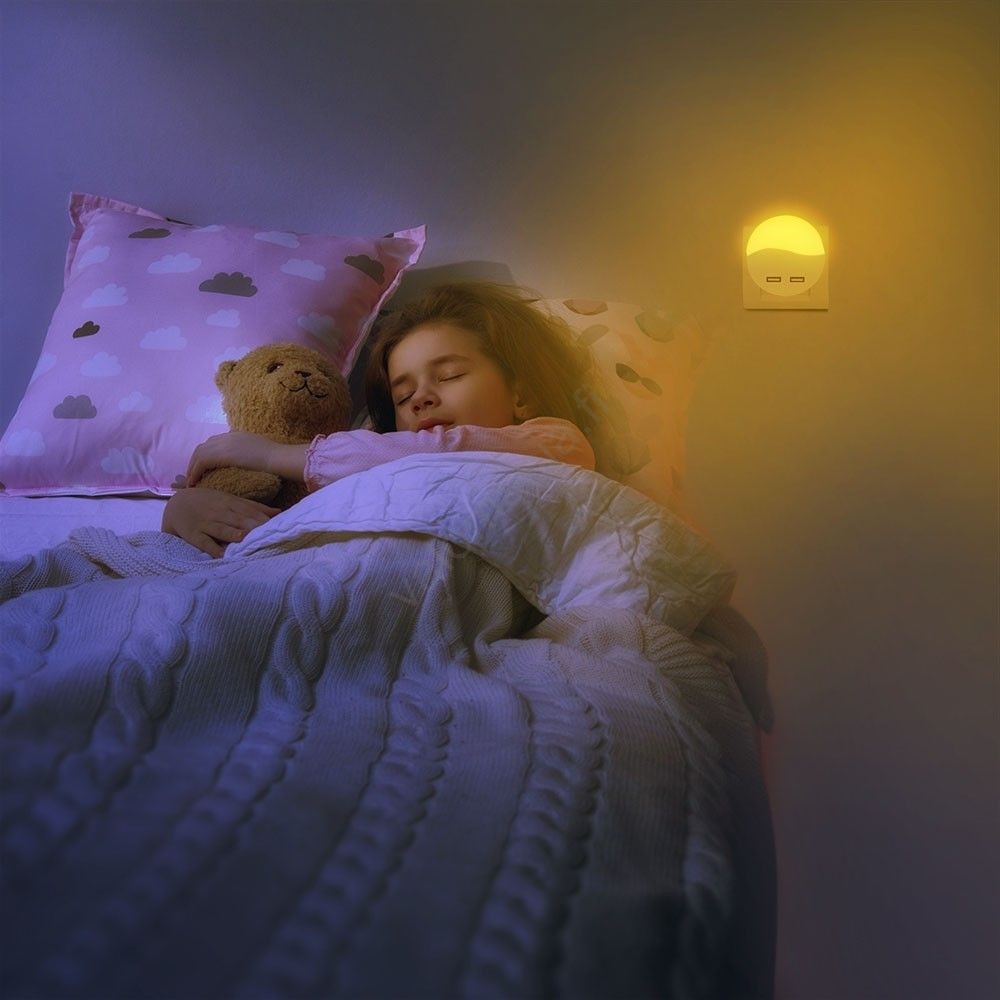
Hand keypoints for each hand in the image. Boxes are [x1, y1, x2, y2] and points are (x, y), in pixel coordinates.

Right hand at [162, 487, 279, 557]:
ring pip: (221, 529)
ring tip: (244, 539)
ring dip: (232, 533)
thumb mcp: (230, 500)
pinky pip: (204, 542)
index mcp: (229, 502)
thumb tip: (278, 512)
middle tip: (264, 533)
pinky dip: (212, 548)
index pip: (248, 510)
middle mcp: (218, 512)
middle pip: (237, 519)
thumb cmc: (209, 503)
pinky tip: (221, 555)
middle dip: (250, 525)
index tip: (275, 525)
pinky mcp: (193, 534)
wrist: (176, 504)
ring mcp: (205, 523)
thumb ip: (253, 506)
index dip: (261, 517)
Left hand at [186, 432, 278, 485]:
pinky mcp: (221, 455)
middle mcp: (227, 437)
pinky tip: (194, 482)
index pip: (214, 442)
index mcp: (236, 435)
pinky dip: (195, 472)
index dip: (206, 454)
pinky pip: (201, 463)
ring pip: (199, 454)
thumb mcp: (260, 450)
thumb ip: (249, 451)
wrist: (278, 458)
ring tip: (192, 481)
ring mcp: (224, 444)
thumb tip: (247, 459)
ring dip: (192, 467)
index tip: (203, 467)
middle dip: (195, 461)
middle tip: (193, 475)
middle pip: (203, 447)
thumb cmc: (276, 458)